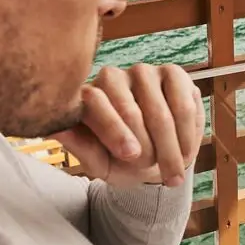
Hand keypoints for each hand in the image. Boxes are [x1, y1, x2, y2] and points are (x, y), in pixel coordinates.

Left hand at [54, 63, 203, 187]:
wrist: (154, 158)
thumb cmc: (120, 160)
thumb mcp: (98, 162)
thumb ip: (80, 146)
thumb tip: (56, 128)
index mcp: (87, 95)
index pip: (96, 103)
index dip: (114, 131)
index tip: (129, 156)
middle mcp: (112, 77)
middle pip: (131, 111)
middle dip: (146, 149)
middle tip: (151, 171)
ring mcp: (144, 72)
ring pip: (161, 113)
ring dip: (170, 149)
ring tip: (172, 172)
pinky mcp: (173, 73)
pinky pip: (184, 106)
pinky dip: (188, 135)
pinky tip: (187, 152)